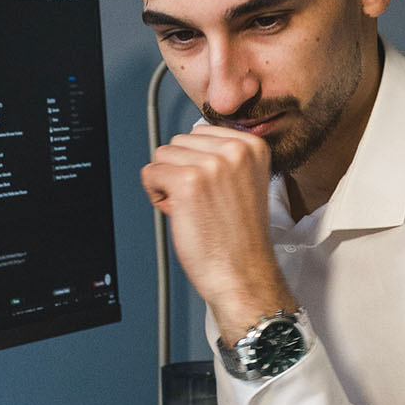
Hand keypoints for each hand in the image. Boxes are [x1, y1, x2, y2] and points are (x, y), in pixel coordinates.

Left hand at [140, 126, 291, 334]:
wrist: (243, 273)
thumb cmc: (240, 237)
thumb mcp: (245, 181)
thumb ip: (224, 157)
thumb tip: (188, 142)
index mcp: (253, 146)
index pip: (201, 131)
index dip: (196, 162)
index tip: (210, 187)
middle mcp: (235, 150)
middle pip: (179, 141)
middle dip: (180, 170)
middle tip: (200, 201)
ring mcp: (212, 164)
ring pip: (162, 155)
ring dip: (167, 182)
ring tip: (191, 207)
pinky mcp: (188, 182)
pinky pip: (151, 173)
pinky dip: (155, 194)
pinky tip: (177, 212)